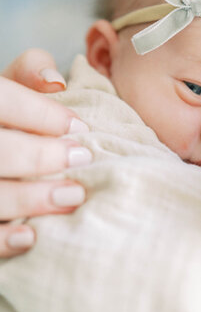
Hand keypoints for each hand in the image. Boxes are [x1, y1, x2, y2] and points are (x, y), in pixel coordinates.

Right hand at [0, 49, 90, 256]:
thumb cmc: (5, 117)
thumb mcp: (11, 88)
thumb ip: (30, 72)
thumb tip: (56, 80)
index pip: (1, 100)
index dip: (40, 114)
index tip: (80, 128)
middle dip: (40, 156)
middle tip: (81, 159)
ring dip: (30, 198)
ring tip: (73, 196)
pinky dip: (2, 239)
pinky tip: (31, 237)